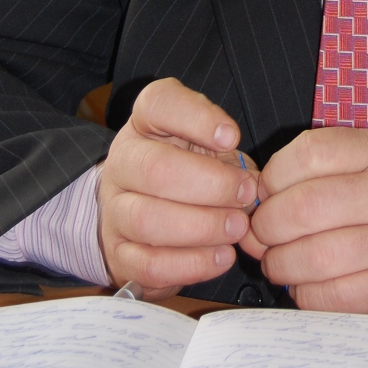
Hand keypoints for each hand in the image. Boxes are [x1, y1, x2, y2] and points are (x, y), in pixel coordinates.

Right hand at [98, 77, 259, 299]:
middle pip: (155, 168)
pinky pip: (149, 264)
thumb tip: (253, 186)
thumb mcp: (211, 149)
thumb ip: (230, 158)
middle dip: (210, 185)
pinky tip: (221, 256)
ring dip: (202, 227)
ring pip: (148, 220)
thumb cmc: (193, 172)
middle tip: (246, 194)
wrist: (150, 215)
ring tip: (237, 228)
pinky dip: (191, 264)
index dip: (197, 118)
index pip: (158, 103)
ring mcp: (114, 210)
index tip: (231, 137)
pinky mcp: (119, 254)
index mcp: (145, 123)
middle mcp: (122, 162)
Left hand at [242, 127, 367, 316]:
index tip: (265, 194)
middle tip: (262, 236)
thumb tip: (256, 201)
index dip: (272, 177)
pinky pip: (330, 296)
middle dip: (266, 226)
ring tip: (280, 262)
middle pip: (303, 207)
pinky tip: (307, 285)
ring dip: (279, 264)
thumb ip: (321, 168)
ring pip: (312, 256)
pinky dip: (304, 294)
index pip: (310, 152)